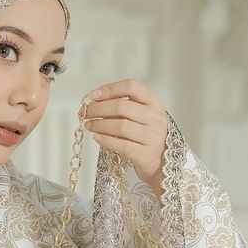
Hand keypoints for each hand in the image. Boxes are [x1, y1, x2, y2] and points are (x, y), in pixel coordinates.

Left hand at [83, 78, 167, 197]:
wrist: (161, 161)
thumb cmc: (145, 135)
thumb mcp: (141, 115)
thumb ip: (122, 106)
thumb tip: (95, 101)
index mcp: (154, 102)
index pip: (132, 86)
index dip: (110, 89)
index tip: (93, 95)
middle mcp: (155, 117)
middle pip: (122, 106)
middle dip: (99, 108)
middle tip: (86, 113)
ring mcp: (152, 136)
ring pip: (120, 126)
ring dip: (100, 125)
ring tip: (89, 125)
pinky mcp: (145, 154)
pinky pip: (121, 145)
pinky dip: (106, 140)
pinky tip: (96, 137)